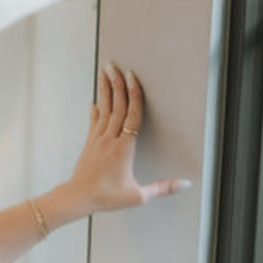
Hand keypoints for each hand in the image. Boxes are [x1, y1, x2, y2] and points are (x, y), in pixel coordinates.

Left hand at [62, 62, 187, 215]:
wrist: (78, 197)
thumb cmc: (106, 197)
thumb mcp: (138, 195)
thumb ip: (162, 188)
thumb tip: (184, 184)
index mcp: (124, 148)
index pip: (132, 115)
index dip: (134, 95)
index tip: (132, 77)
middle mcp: (110, 139)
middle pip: (116, 106)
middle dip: (117, 84)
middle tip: (115, 65)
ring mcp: (97, 140)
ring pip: (104, 109)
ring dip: (105, 90)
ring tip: (104, 73)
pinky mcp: (89, 144)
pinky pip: (94, 122)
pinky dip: (95, 110)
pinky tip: (94, 102)